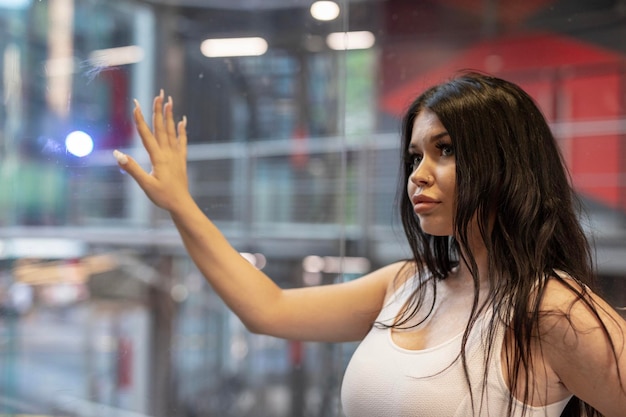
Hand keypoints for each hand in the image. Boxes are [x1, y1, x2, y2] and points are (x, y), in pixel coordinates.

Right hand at [113, 90, 190, 211]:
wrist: (181, 205)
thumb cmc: (162, 197)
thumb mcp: (145, 185)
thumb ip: (131, 168)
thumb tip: (117, 154)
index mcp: (158, 158)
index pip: (146, 135)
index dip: (140, 119)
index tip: (136, 105)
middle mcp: (168, 153)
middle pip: (161, 128)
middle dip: (158, 110)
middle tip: (159, 94)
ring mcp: (176, 156)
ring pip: (172, 131)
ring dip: (170, 115)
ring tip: (170, 101)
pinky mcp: (181, 160)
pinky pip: (182, 142)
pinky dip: (182, 130)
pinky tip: (182, 121)